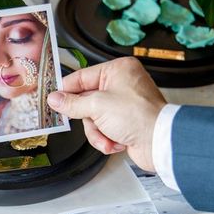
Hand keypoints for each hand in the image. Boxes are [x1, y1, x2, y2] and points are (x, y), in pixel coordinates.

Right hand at [47, 57, 165, 170]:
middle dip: (88, 118)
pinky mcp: (125, 122)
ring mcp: (123, 104)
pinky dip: (106, 138)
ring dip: (98, 132)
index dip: (67, 90)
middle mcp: (122, 84)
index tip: (53, 100)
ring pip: (94, 118)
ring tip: (107, 137)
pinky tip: (115, 142)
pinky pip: (104, 129)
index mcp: (118, 70)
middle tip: (87, 121)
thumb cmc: (138, 116)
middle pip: (87, 101)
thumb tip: (55, 99)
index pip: (83, 77)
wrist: (159, 142)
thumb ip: (72, 103)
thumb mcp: (97, 106)